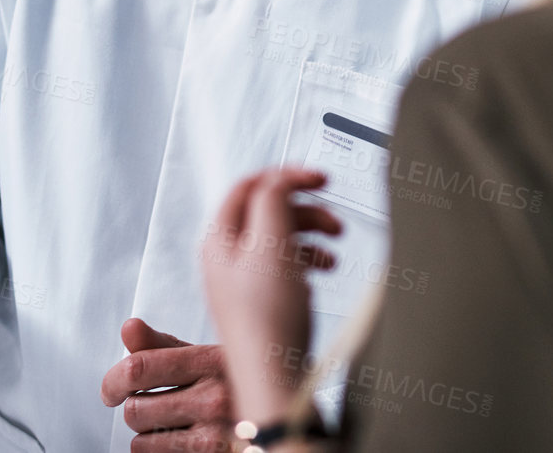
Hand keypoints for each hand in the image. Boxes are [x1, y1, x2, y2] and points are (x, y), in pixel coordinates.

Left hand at [101, 319, 233, 450]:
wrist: (281, 421)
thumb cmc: (238, 385)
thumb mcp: (208, 356)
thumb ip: (164, 345)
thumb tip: (129, 328)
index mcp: (212, 362)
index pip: (141, 367)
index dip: (113, 380)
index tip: (112, 389)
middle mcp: (215, 398)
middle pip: (136, 408)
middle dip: (136, 407)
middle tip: (151, 404)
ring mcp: (214, 434)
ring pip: (142, 437)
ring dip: (147, 431)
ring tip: (170, 421)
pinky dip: (156, 449)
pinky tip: (178, 437)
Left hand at [199, 167, 341, 422]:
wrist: (273, 376)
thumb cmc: (267, 320)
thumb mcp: (272, 243)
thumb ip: (273, 200)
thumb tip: (280, 181)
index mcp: (220, 239)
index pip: (249, 186)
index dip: (286, 176)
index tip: (318, 179)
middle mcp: (227, 258)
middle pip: (268, 211)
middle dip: (305, 210)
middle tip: (332, 219)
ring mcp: (243, 281)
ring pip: (280, 238)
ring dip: (311, 235)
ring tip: (332, 248)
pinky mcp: (261, 301)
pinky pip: (286, 265)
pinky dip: (308, 260)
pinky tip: (320, 272)